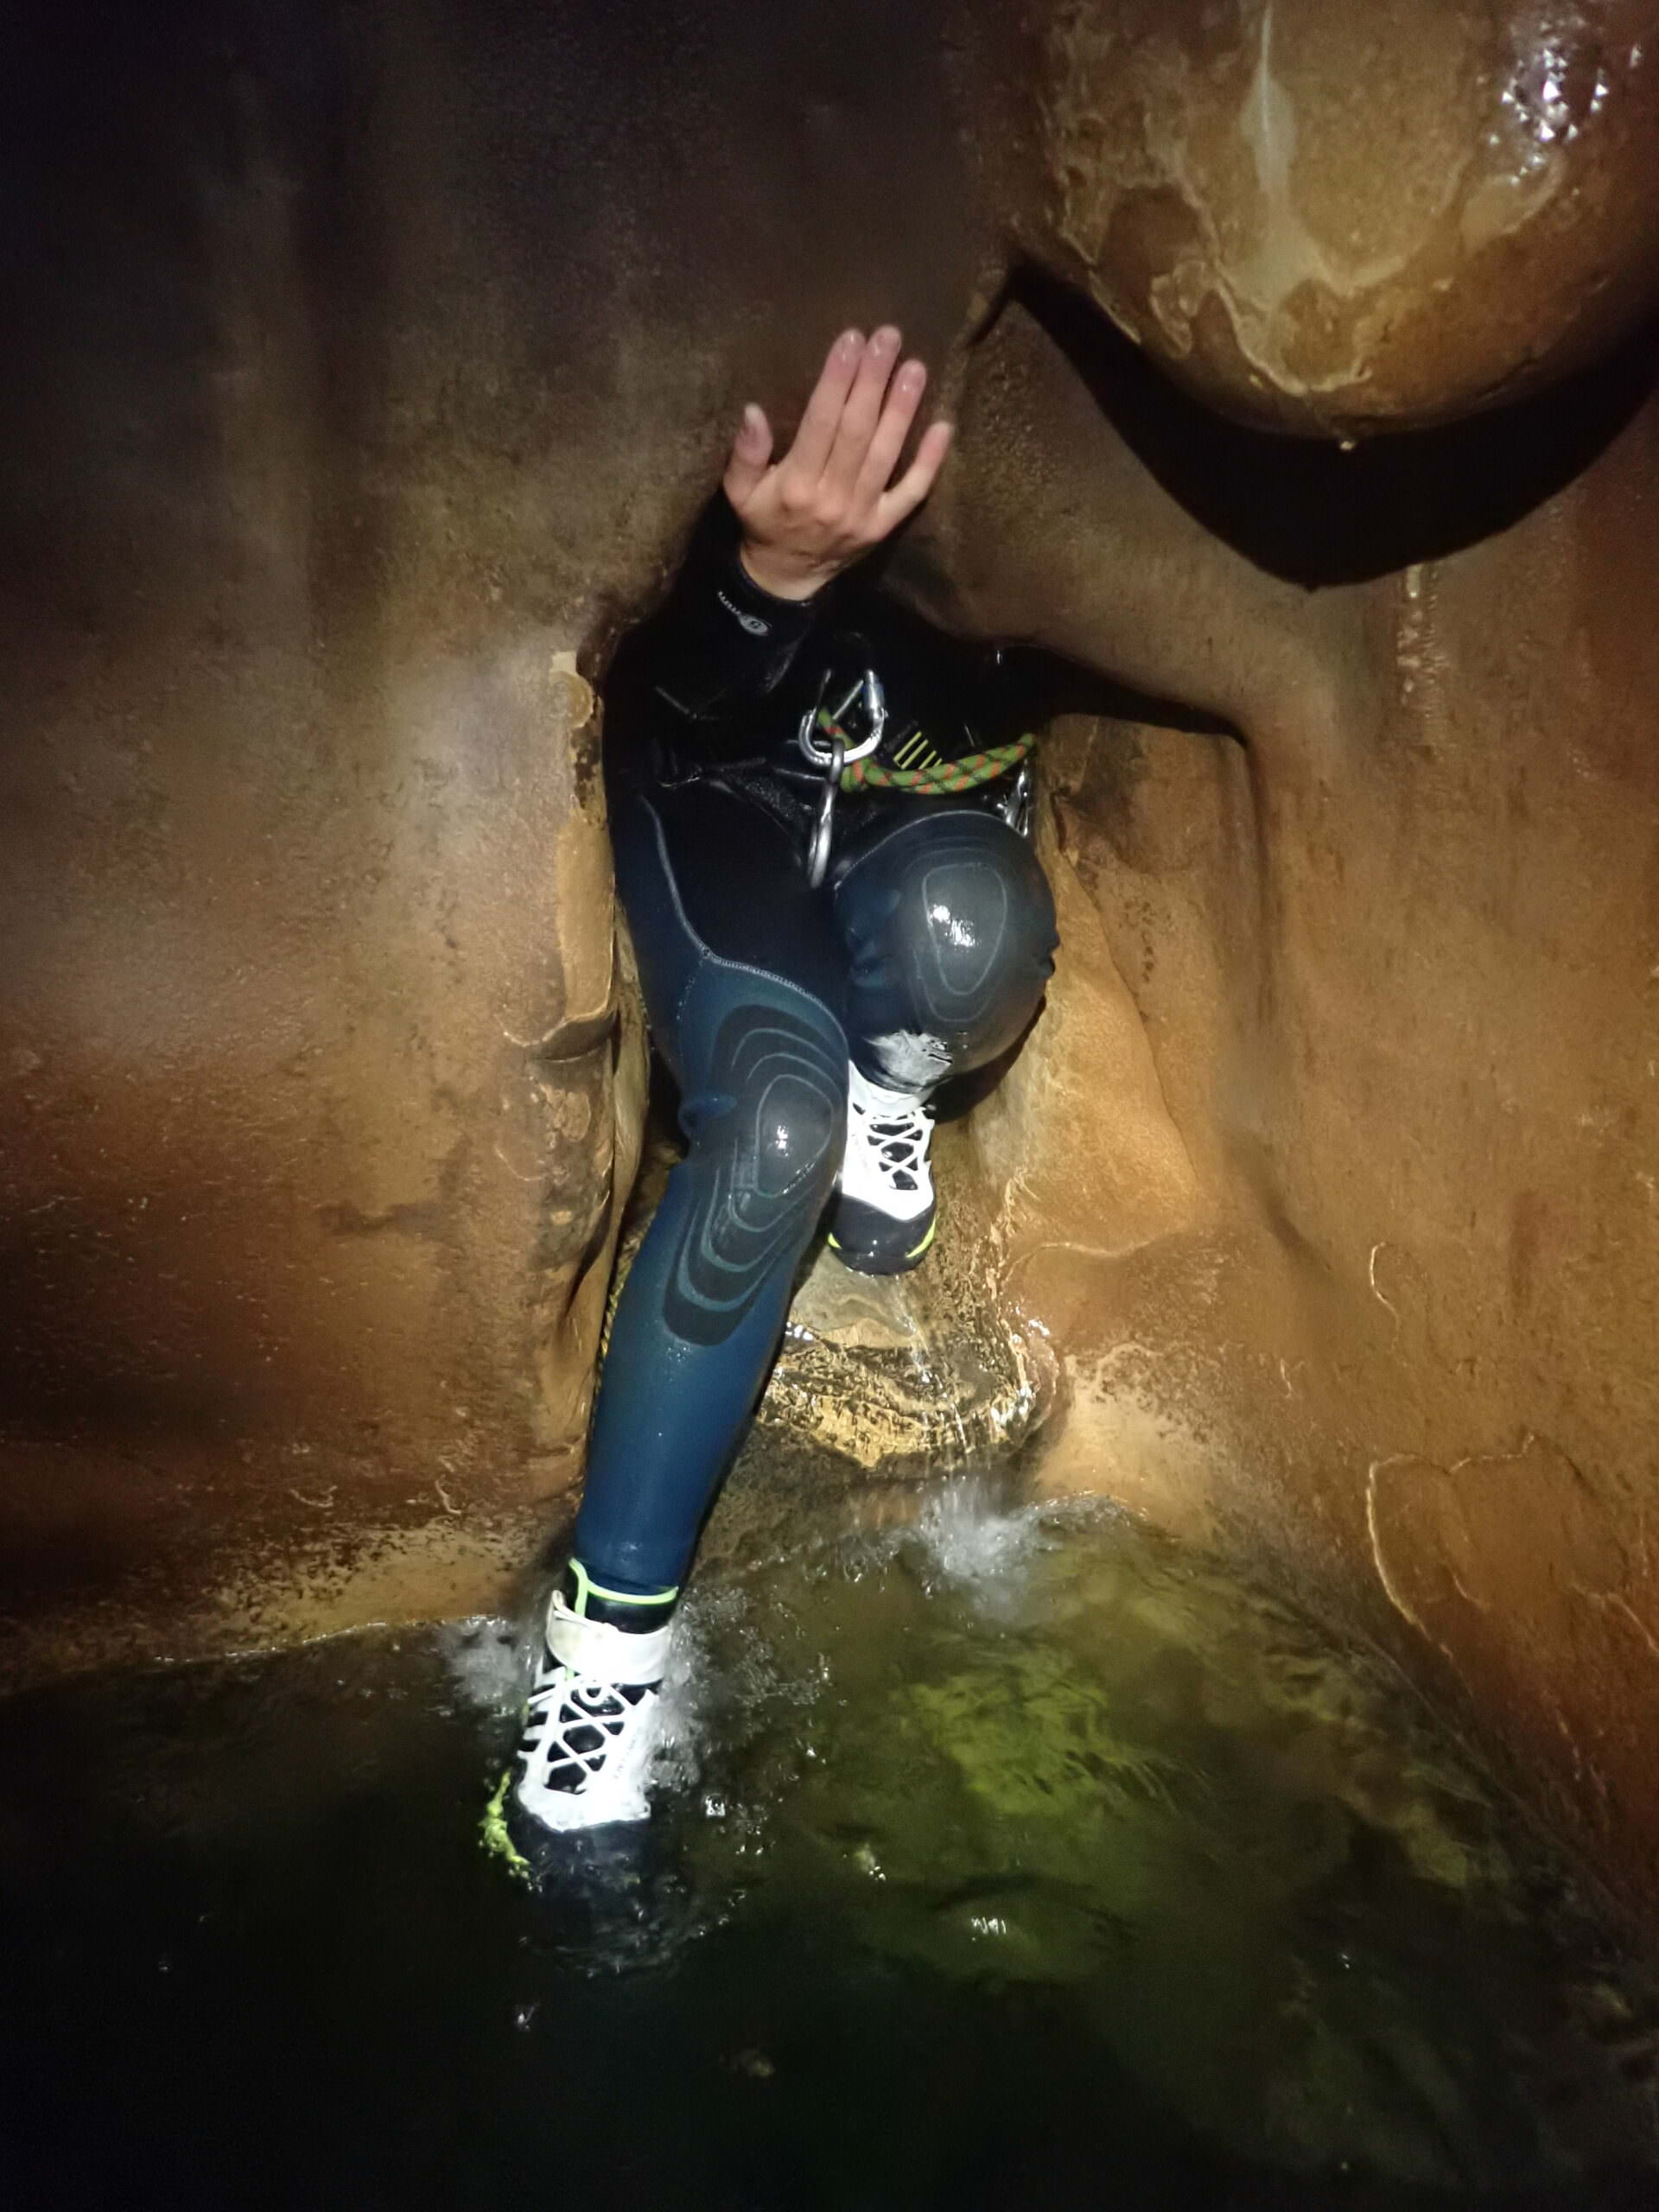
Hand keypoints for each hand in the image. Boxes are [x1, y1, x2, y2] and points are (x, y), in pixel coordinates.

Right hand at [723, 327, 952, 600]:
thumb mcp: (739, 491)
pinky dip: (930, 461)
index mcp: (796, 484)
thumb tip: (753, 411)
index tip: (851, 340)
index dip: (837, 380)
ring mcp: (862, 513)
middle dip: (873, 381)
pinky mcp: (883, 526)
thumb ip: (745, 453)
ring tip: (915, 368)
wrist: (787, 577)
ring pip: (886, 454)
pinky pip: (912, 492)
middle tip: (888, 337)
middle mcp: (832, 498)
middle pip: (857, 431)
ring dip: (903, 409)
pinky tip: (943, 425)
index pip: (820, 422)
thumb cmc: (763, 521)